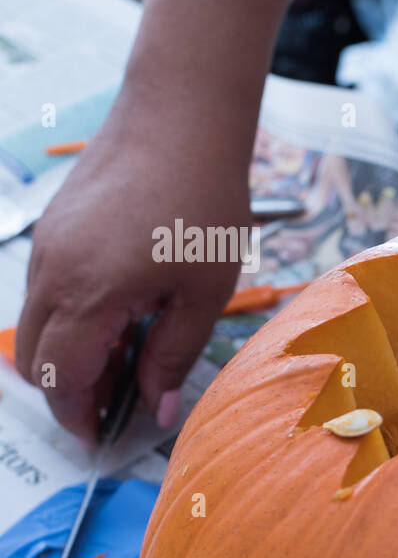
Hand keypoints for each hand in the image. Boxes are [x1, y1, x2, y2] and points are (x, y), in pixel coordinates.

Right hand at [15, 98, 248, 443]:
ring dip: (71, 356)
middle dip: (70, 393)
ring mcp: (45, 246)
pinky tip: (123, 317)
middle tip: (120, 405)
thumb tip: (156, 409)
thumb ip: (173, 355)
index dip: (79, 416)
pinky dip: (71, 320)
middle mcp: (50, 272)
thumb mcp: (204, 292)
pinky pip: (46, 292)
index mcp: (87, 293)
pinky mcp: (53, 229)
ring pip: (36, 326)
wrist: (181, 119)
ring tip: (130, 360)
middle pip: (34, 360)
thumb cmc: (204, 203)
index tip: (103, 438)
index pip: (61, 380)